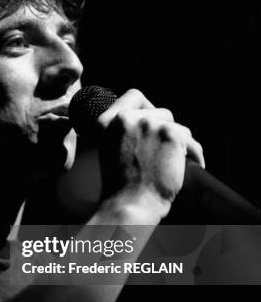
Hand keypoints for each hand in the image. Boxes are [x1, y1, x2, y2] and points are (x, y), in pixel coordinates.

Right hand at [96, 89, 204, 218]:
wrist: (130, 205)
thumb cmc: (121, 187)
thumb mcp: (110, 150)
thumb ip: (122, 132)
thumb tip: (147, 121)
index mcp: (106, 122)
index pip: (133, 96)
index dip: (148, 107)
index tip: (154, 121)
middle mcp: (126, 118)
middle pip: (159, 111)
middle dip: (166, 130)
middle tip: (165, 151)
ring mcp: (149, 124)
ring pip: (176, 125)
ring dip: (180, 142)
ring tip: (175, 161)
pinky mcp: (170, 134)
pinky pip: (190, 139)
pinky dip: (194, 153)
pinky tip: (191, 164)